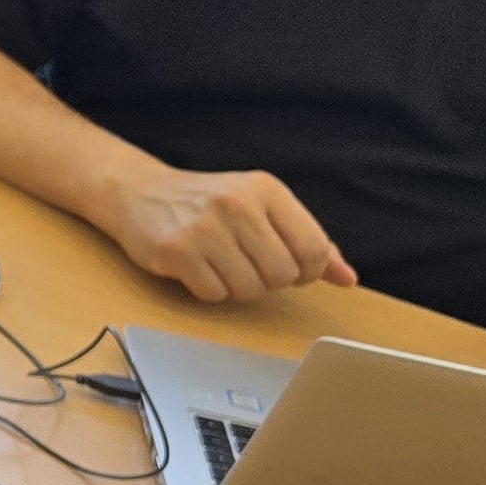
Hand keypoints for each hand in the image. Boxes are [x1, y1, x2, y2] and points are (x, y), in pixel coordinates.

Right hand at [101, 165, 356, 305]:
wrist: (138, 191)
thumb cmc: (207, 203)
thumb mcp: (261, 208)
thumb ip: (308, 241)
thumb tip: (348, 278)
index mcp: (266, 189)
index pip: (314, 249)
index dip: (306, 271)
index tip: (287, 266)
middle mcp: (237, 204)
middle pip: (284, 275)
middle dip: (269, 280)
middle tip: (246, 263)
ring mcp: (205, 227)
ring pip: (251, 290)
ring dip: (238, 287)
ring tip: (221, 264)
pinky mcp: (177, 251)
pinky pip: (215, 294)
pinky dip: (209, 289)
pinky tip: (197, 268)